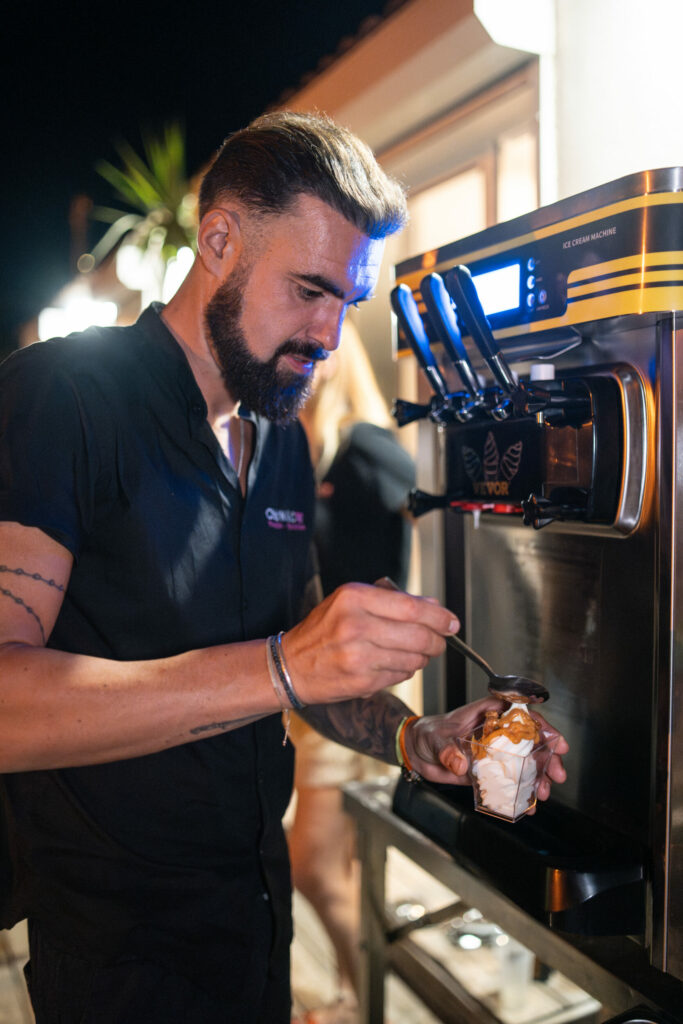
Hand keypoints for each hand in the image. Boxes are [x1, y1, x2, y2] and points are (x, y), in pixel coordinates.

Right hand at [282, 582, 459, 704]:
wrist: (291, 665)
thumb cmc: (323, 630)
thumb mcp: (350, 602)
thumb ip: (392, 602)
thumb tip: (434, 608)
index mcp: (354, 598)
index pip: (412, 608)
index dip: (439, 617)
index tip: (451, 622)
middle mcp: (356, 626)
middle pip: (418, 635)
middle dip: (436, 641)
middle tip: (439, 641)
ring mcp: (358, 656)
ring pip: (413, 658)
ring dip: (421, 657)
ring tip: (412, 652)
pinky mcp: (362, 682)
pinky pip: (401, 676)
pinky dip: (405, 671)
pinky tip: (392, 663)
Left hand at [405, 698, 568, 806]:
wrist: (415, 751)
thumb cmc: (427, 733)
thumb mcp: (435, 738)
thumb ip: (447, 750)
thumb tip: (459, 763)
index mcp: (487, 715)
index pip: (520, 715)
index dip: (541, 726)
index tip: (554, 740)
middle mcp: (495, 733)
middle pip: (529, 741)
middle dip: (548, 757)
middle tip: (558, 773)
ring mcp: (493, 753)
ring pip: (523, 763)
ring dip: (538, 778)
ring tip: (543, 793)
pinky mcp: (487, 772)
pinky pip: (507, 782)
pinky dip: (519, 794)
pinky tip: (528, 805)